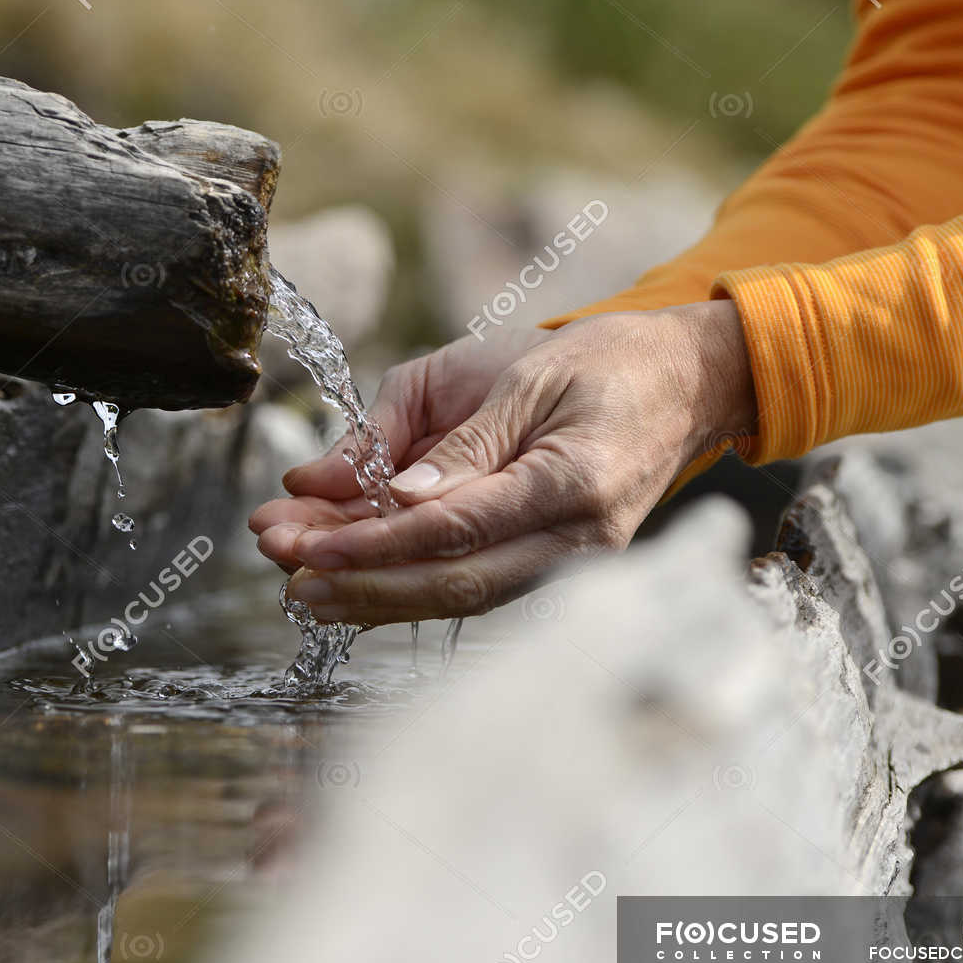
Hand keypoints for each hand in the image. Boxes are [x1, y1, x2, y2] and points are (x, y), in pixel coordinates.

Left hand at [247, 301, 756, 624]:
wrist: (679, 384)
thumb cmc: (595, 365)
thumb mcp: (517, 375)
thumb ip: (451, 438)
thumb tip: (376, 489)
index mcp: (573, 483)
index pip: (459, 530)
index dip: (378, 543)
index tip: (311, 543)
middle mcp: (575, 542)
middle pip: (452, 585)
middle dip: (359, 584)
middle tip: (284, 572)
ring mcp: (566, 565)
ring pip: (455, 598)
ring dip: (370, 592)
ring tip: (293, 576)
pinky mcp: (548, 569)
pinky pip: (468, 588)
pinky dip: (402, 585)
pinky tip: (344, 581)